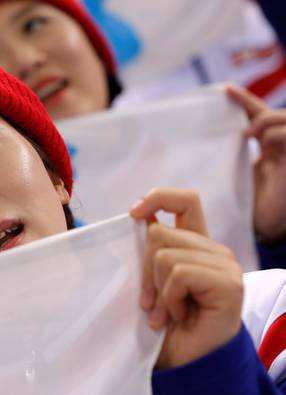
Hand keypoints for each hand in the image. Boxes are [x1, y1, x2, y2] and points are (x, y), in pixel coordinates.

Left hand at [130, 188, 242, 368]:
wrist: (186, 363)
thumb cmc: (166, 324)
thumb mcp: (152, 280)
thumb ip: (152, 251)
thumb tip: (140, 217)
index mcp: (196, 245)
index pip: (184, 200)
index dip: (158, 197)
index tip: (133, 214)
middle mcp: (214, 250)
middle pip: (159, 233)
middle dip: (144, 271)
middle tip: (149, 302)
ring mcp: (225, 265)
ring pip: (165, 255)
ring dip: (156, 290)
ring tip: (165, 312)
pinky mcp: (229, 283)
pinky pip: (179, 274)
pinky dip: (169, 299)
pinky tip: (178, 316)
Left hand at [227, 85, 285, 241]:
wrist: (270, 230)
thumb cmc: (250, 212)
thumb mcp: (233, 180)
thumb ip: (223, 163)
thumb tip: (191, 154)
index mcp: (268, 151)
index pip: (258, 117)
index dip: (244, 102)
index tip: (224, 90)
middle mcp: (280, 149)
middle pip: (272, 113)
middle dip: (250, 103)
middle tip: (229, 95)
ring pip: (282, 119)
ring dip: (264, 120)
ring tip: (247, 134)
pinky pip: (285, 134)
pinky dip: (273, 132)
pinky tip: (259, 142)